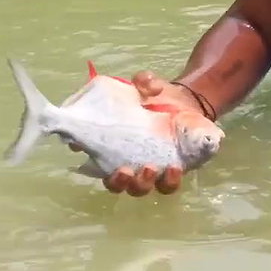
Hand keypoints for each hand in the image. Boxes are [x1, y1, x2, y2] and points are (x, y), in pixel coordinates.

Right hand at [68, 70, 213, 196]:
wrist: (189, 105)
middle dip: (116, 181)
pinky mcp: (170, 173)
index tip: (81, 145)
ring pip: (139, 189)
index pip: (91, 151)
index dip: (83, 150)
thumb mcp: (149, 86)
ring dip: (140, 183)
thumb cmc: (158, 99)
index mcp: (112, 143)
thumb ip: (145, 81)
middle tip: (123, 170)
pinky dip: (169, 181)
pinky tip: (173, 168)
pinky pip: (168, 186)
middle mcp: (127, 162)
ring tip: (149, 168)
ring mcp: (149, 171)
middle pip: (114, 183)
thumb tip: (145, 85)